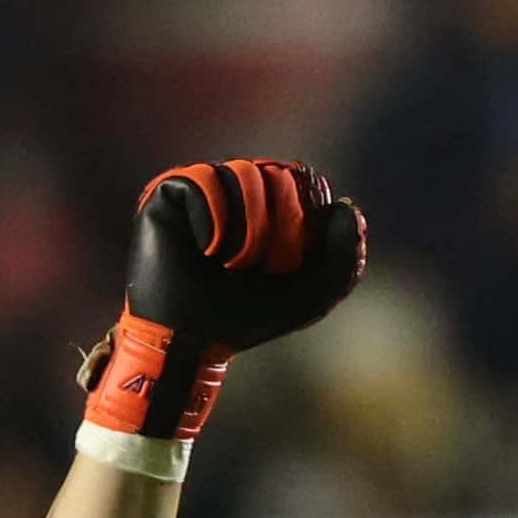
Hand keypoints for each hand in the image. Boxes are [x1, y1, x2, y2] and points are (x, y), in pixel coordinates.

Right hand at [83, 158, 365, 445]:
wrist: (191, 343)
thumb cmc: (245, 319)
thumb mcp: (310, 296)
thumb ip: (343, 259)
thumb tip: (347, 208)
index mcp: (265, 205)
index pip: (300, 181)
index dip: (303, 218)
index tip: (289, 262)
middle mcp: (234, 189)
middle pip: (276, 174)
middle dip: (280, 228)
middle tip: (260, 267)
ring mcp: (202, 187)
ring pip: (244, 174)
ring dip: (250, 230)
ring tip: (233, 265)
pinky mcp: (169, 191)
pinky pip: (205, 181)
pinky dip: (216, 223)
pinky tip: (207, 252)